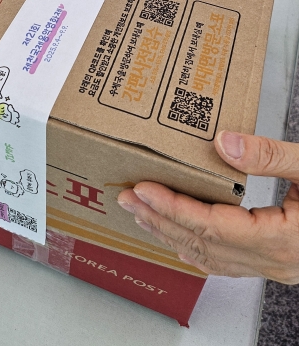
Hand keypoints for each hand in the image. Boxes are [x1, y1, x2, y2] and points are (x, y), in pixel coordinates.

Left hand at [118, 131, 298, 283]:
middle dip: (160, 219)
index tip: (143, 189)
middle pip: (204, 245)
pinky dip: (194, 247)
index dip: (174, 208)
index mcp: (285, 239)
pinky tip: (177, 235)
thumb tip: (224, 142)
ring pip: (210, 258)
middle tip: (126, 196)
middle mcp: (276, 261)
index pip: (214, 227)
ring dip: (171, 234)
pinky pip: (225, 263)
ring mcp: (276, 267)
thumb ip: (273, 155)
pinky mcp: (276, 262)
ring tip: (141, 213)